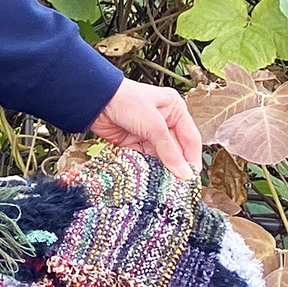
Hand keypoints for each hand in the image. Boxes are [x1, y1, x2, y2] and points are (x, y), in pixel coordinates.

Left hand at [87, 79, 201, 182]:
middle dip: (177, 166)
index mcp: (175, 109)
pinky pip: (144, 158)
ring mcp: (147, 132)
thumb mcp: (153, 125)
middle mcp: (164, 120)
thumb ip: (169, 150)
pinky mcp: (132, 141)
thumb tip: (185, 173)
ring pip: (160, 155)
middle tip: (179, 185)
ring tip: (166, 184)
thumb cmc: (126, 101)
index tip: (193, 178)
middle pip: (175, 149)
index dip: (192, 158)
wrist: (94, 100)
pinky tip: (150, 177)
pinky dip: (147, 167)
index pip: (190, 138)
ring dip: (162, 168)